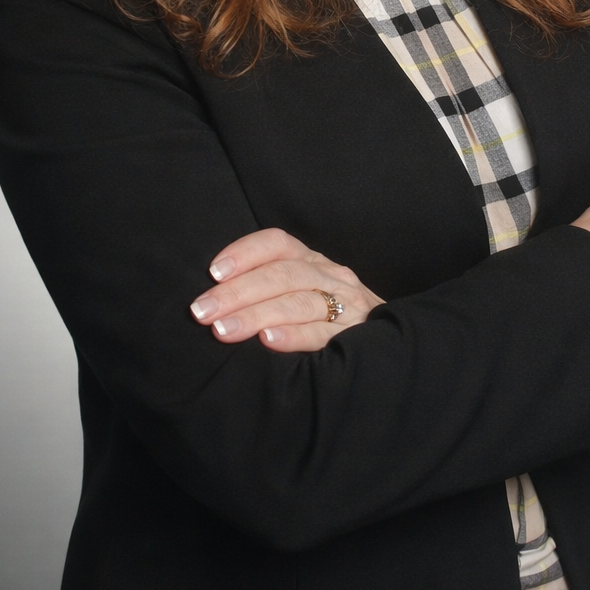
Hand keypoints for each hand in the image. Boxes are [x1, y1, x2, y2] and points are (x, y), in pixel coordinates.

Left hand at [189, 228, 384, 350]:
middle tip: (202, 311)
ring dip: (256, 314)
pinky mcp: (357, 335)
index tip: (212, 272)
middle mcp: (330, 275)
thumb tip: (213, 298)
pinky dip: (294, 335)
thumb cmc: (327, 319)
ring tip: (224, 329)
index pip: (277, 244)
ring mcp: (347, 304)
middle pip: (282, 274)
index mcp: (311, 260)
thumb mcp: (302, 291)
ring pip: (299, 301)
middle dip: (237, 292)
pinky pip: (323, 333)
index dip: (244, 253)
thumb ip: (268, 288)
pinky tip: (268, 339)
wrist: (387, 345)